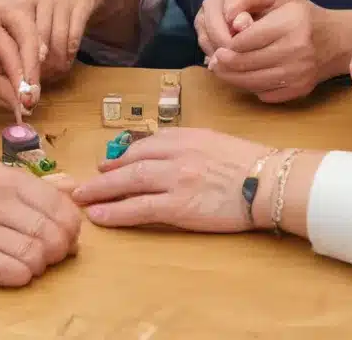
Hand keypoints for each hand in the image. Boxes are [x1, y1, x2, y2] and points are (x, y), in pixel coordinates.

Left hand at [0, 0, 39, 118]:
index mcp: (9, 12)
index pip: (26, 41)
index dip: (29, 69)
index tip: (27, 95)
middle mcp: (13, 24)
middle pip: (23, 54)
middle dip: (26, 82)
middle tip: (27, 107)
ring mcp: (5, 37)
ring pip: (15, 63)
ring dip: (18, 85)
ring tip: (21, 108)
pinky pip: (4, 67)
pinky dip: (6, 82)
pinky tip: (9, 97)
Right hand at [0, 163, 80, 286]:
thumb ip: (28, 184)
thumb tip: (73, 188)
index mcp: (4, 178)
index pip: (57, 204)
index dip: (70, 224)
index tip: (68, 233)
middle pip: (51, 232)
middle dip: (60, 248)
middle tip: (53, 253)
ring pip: (36, 254)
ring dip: (41, 264)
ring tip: (31, 262)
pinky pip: (13, 273)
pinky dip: (22, 277)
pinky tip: (14, 271)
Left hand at [14, 0, 114, 77]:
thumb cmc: (51, 0)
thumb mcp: (31, 8)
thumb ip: (19, 32)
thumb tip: (2, 68)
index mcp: (23, 1)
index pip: (15, 31)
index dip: (16, 57)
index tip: (17, 78)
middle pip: (36, 37)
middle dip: (36, 64)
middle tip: (37, 82)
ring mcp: (63, 0)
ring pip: (56, 37)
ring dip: (56, 61)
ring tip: (54, 73)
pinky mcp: (82, 4)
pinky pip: (75, 32)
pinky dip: (71, 51)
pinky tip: (68, 61)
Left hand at [73, 128, 271, 231]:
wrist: (269, 181)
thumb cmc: (249, 163)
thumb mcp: (214, 141)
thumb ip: (188, 145)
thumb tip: (164, 154)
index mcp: (185, 136)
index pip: (146, 143)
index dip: (123, 155)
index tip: (109, 162)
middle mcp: (175, 153)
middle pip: (130, 161)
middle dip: (104, 173)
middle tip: (84, 183)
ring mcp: (175, 178)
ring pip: (129, 182)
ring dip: (101, 191)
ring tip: (82, 199)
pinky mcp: (179, 205)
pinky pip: (140, 208)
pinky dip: (116, 211)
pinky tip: (100, 216)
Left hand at [198, 0, 351, 101]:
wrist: (335, 40)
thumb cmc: (299, 12)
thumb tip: (229, 20)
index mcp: (291, 22)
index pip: (245, 40)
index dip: (227, 43)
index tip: (219, 42)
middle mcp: (298, 50)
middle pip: (246, 63)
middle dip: (224, 64)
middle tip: (214, 59)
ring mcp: (300, 73)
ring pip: (252, 82)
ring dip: (232, 78)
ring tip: (222, 69)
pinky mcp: (300, 90)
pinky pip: (265, 93)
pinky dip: (250, 87)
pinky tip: (244, 76)